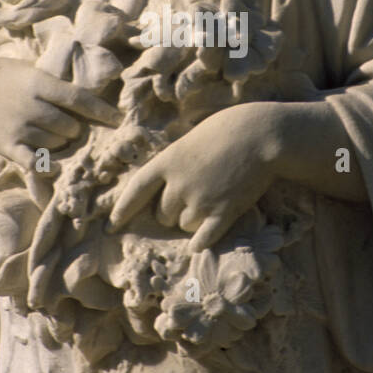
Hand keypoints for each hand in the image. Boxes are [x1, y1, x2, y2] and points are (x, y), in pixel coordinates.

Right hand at [0, 56, 119, 168]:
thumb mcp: (29, 72)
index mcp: (39, 83)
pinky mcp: (8, 146)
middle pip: (71, 127)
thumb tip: (90, 96)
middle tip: (76, 128)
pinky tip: (55, 166)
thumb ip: (54, 84)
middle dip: (78, 130)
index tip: (119, 119)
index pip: (78, 99)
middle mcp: (31, 107)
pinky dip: (47, 165)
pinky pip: (35, 162)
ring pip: (57, 144)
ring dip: (62, 144)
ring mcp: (19, 128)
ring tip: (56, 137)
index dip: (102, 111)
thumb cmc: (3, 78)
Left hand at [108, 104, 281, 250]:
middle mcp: (179, 184)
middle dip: (171, 212)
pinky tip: (200, 244)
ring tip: (210, 202)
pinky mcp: (223, 213)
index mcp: (167, 161)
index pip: (135, 191)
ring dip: (192, 221)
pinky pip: (203, 238)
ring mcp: (201, 200)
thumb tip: (168, 182)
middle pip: (163, 215)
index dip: (121, 210)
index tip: (111, 226)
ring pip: (184, 226)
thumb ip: (177, 161)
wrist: (261, 135)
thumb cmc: (228, 128)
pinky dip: (200, 242)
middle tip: (190, 199)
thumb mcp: (192, 137)